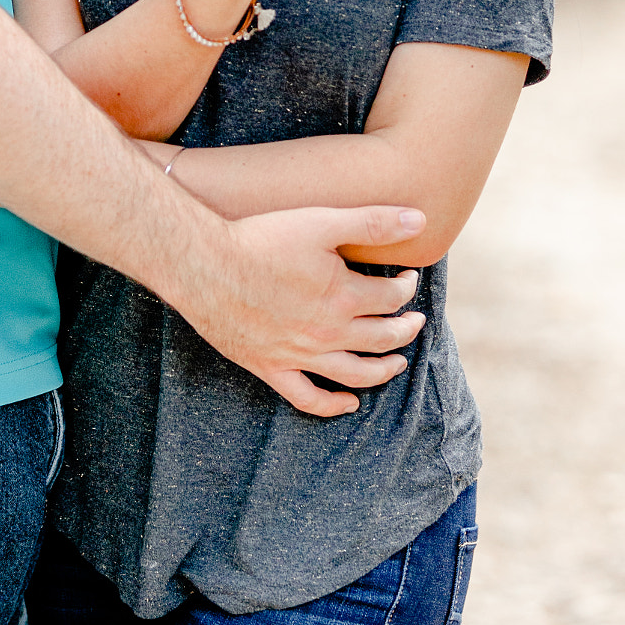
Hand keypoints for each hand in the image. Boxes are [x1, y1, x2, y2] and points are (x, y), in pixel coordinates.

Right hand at [190, 204, 427, 415]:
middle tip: (415, 321)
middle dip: (405, 329)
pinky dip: (333, 406)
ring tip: (398, 362)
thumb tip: (419, 218)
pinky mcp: (271, 367)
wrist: (205, 265)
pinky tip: (349, 404)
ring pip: (355, 373)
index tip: (408, 279)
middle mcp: (328, 333)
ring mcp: (300, 355)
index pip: (392, 299)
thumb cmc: (261, 239)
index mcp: (343, 297)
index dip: (406, 288)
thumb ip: (372, 222)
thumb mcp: (321, 222)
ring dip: (383, 370)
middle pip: (382, 338)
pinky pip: (308, 398)